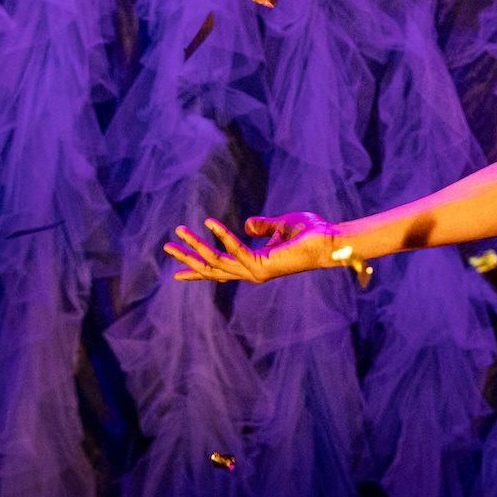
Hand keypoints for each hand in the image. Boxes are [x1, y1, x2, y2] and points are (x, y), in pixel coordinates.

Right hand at [165, 213, 344, 283]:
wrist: (330, 240)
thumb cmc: (311, 233)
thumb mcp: (281, 225)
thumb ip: (262, 227)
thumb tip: (247, 224)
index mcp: (255, 265)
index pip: (221, 271)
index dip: (198, 270)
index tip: (176, 273)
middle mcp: (252, 272)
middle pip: (211, 269)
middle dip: (188, 257)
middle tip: (167, 246)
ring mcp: (255, 271)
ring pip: (216, 261)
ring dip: (195, 246)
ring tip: (178, 231)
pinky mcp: (261, 264)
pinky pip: (235, 248)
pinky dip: (221, 235)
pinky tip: (209, 223)